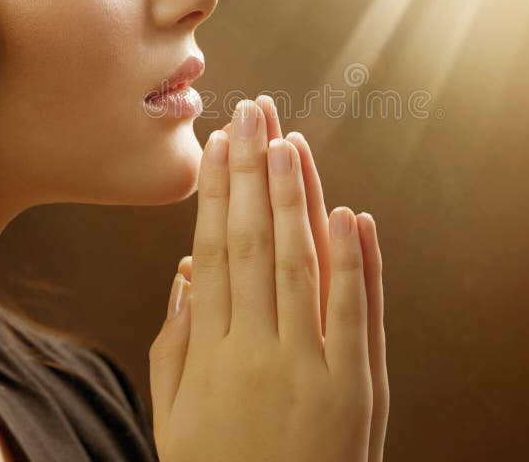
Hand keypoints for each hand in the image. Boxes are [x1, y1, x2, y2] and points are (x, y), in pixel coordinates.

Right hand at [149, 98, 387, 461]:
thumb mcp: (174, 416)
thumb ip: (172, 343)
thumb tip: (184, 271)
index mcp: (207, 353)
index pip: (213, 251)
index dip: (216, 194)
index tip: (218, 145)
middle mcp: (254, 352)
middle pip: (252, 243)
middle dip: (252, 173)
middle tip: (253, 113)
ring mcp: (307, 369)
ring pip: (299, 266)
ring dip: (295, 200)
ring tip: (289, 143)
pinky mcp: (355, 389)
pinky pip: (355, 314)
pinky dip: (356, 262)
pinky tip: (350, 213)